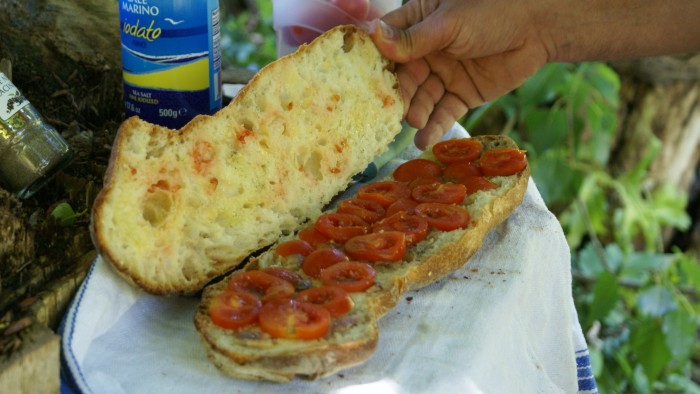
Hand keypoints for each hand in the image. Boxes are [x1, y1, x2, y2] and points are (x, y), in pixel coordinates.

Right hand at [369, 0, 550, 148]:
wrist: (540, 26)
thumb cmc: (493, 10)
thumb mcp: (449, 23)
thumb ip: (413, 38)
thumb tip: (373, 36)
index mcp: (418, 23)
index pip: (388, 44)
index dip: (375, 63)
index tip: (360, 83)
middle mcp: (427, 50)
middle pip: (404, 76)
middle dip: (398, 94)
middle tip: (392, 110)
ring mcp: (445, 73)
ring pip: (423, 97)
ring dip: (416, 111)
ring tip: (414, 122)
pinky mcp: (463, 94)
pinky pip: (444, 112)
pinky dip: (435, 126)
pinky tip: (424, 139)